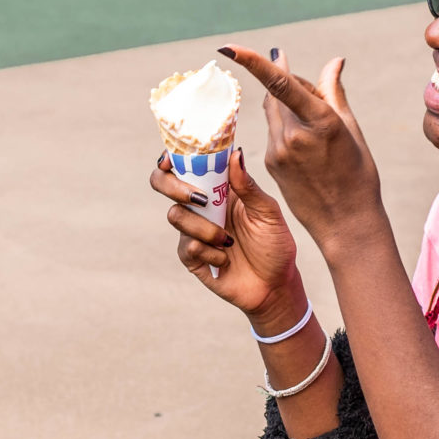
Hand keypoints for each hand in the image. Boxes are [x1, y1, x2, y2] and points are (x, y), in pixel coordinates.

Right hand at [150, 144, 298, 320]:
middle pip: (164, 184)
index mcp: (219, 188)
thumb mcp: (268, 212)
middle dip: (174, 187)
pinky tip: (225, 260)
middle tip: (199, 199)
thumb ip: (248, 185)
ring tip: (229, 241)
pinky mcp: (191, 257)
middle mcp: (202, 206)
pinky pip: (186, 247)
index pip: (188, 164)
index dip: (173, 157)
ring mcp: (193, 230)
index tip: (170, 158)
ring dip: (204, 228)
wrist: (275, 286)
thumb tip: (234, 153)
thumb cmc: (275, 245)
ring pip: (175, 216)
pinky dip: (209, 253)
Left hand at [220, 45, 389, 256]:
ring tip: (316, 129)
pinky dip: (285, 127)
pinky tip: (307, 147)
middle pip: (279, 92)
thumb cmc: (358, 174)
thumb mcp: (351, 130)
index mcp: (321, 122)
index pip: (280, 83)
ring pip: (274, 111)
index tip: (229, 47)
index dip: (252, 62)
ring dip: (288, 105)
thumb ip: (334, 92)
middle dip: (290, 81)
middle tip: (316, 91)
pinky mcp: (270, 163)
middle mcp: (293, 135)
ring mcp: (278, 150)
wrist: (345, 223)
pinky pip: (273, 131)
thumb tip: (335, 60)